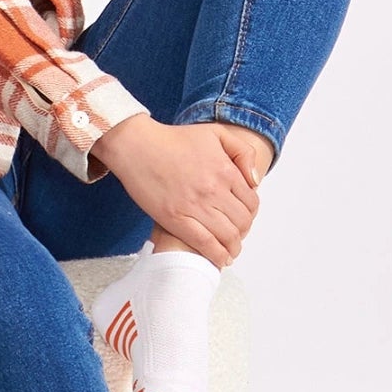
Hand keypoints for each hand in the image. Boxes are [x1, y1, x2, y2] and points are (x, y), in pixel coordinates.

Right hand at [90, 116, 263, 268]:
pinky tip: (220, 258)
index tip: (244, 219)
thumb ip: (242, 152)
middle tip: (236, 236)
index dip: (251, 214)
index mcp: (225, 170)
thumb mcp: (215, 133)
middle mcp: (214, 190)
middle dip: (243, 233)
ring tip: (230, 252)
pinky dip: (216, 254)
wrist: (136, 145)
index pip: (251, 202)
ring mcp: (194, 206)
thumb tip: (255, 181)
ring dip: (233, 248)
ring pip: (227, 236)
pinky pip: (203, 242)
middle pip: (242, 222)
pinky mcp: (175, 218)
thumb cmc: (173, 139)